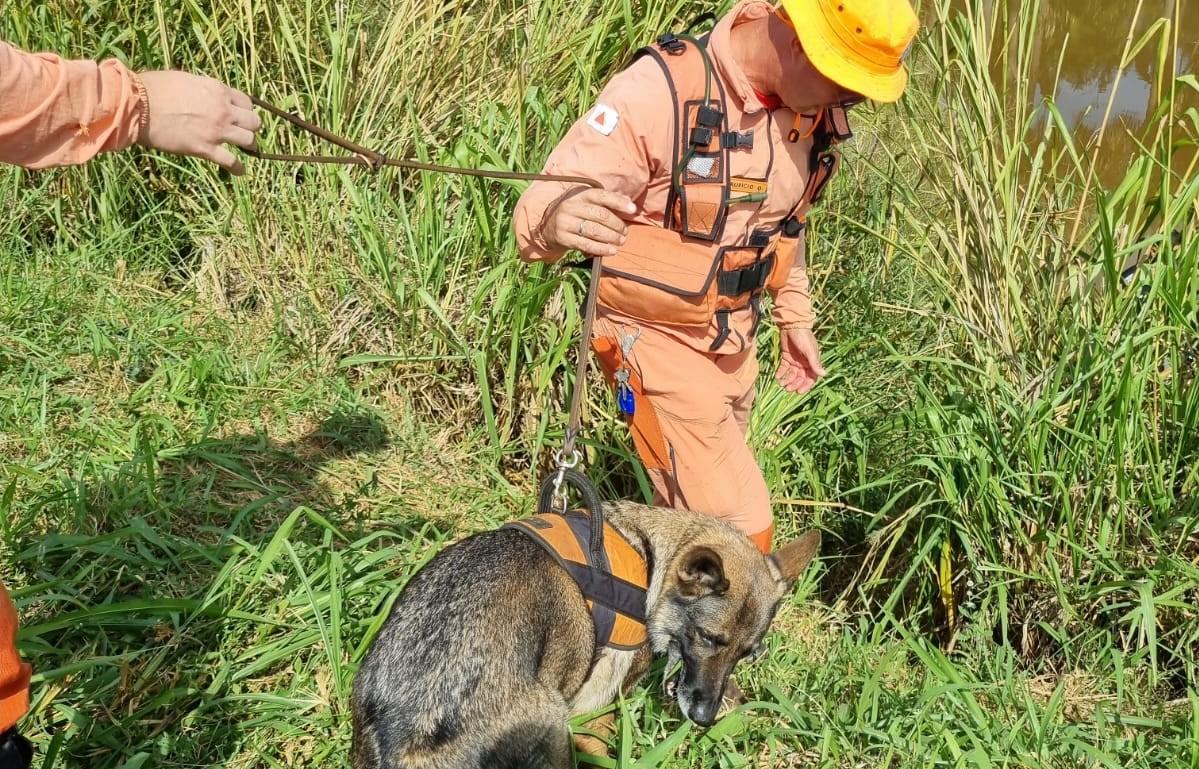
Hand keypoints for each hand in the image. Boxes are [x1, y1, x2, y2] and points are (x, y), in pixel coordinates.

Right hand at [135, 70, 261, 174]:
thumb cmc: (154, 88)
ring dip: (248, 145)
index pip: (246, 102)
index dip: (245, 110)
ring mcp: (216, 130)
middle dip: (251, 127)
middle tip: (244, 132)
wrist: (139, 105)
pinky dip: (238, 168)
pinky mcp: (205, 148)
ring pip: (249, 141)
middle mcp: (223, 110)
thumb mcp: (185, 79)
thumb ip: (202, 89)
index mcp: (218, 90)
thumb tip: (205, 95)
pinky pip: (231, 162)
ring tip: (244, 149)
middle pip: (254, 122)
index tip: (240, 116)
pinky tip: (240, 171)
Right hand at [544, 188, 637, 256]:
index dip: (619, 203)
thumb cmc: (575, 211)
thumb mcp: (586, 200)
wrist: (547, 224)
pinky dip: (601, 249)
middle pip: (600, 215)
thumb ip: (606, 200)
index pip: (602, 196)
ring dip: (612, 238)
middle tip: (625, 232)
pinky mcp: (563, 238)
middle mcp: (571, 206)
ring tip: (621, 241)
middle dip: (617, 225)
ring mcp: (565, 222)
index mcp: (579, 194)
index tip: (633, 210)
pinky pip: (586, 245)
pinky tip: (612, 250)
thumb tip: (628, 202)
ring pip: (594, 231)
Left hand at [776, 327, 825, 393]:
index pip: (810, 378)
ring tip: (781, 383)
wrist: (791, 325)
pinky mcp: (786, 357)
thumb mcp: (809, 350)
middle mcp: (804, 363)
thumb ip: (815, 363)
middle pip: (800, 378)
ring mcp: (795, 361)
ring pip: (791, 374)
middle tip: (787, 388)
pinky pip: (783, 368)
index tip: (799, 391)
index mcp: (812, 362)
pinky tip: (776, 377)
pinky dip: (780, 373)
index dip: (805, 385)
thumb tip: (824, 374)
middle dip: (794, 384)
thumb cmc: (803, 337)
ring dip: (787, 380)